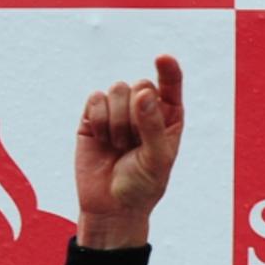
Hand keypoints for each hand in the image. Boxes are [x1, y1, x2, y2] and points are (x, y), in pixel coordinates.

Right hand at [75, 55, 183, 249]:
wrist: (111, 205)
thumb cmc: (143, 185)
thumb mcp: (157, 159)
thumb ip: (153, 126)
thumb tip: (143, 93)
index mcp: (169, 119)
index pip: (171, 86)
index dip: (168, 70)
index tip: (163, 58)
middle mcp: (145, 110)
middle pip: (140, 85)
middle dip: (136, 114)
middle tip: (134, 143)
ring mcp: (118, 111)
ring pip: (117, 89)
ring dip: (118, 121)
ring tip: (120, 146)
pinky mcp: (93, 115)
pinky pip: (95, 99)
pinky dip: (99, 120)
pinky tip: (103, 140)